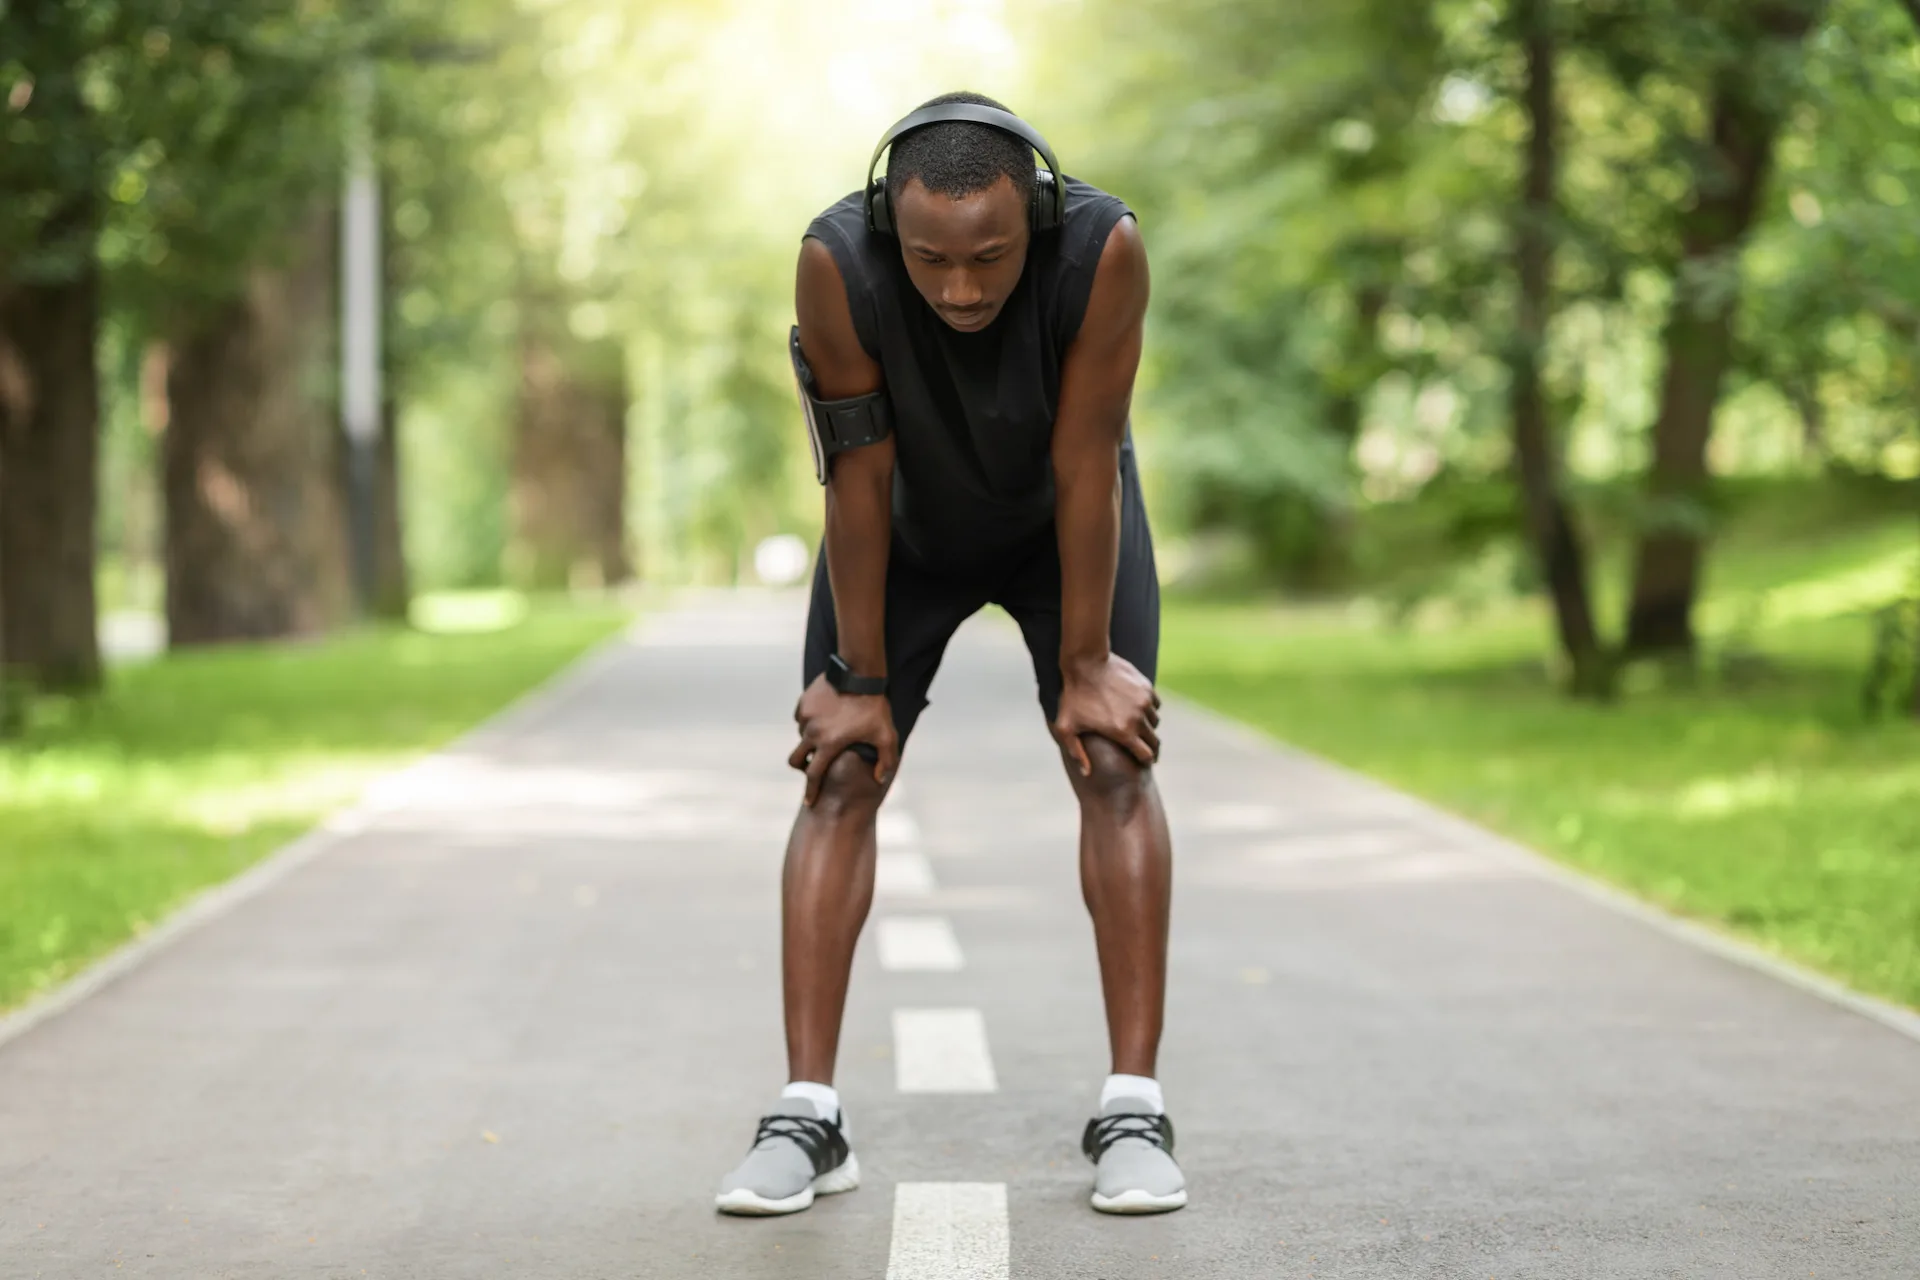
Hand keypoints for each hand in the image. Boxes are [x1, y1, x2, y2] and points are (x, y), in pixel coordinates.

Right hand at [789, 673, 898, 804]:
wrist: (859, 674)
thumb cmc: (874, 707)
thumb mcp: (886, 735)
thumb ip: (885, 760)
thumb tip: (879, 779)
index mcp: (829, 744)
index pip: (814, 776)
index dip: (811, 791)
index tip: (809, 802)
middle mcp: (812, 733)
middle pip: (796, 759)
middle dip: (801, 766)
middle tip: (812, 765)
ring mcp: (805, 716)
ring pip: (800, 736)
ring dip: (810, 740)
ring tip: (828, 732)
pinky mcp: (803, 702)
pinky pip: (801, 718)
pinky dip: (809, 722)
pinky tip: (824, 717)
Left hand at [1051, 653, 1159, 774]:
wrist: (1086, 662)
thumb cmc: (1073, 696)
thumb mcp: (1067, 727)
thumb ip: (1076, 752)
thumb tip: (1087, 773)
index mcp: (1123, 732)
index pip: (1147, 755)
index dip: (1146, 761)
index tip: (1143, 761)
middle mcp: (1138, 718)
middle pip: (1154, 741)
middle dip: (1151, 748)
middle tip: (1145, 750)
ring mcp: (1144, 701)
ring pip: (1155, 722)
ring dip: (1148, 727)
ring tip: (1138, 728)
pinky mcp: (1146, 687)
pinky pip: (1155, 704)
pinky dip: (1149, 709)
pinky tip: (1138, 709)